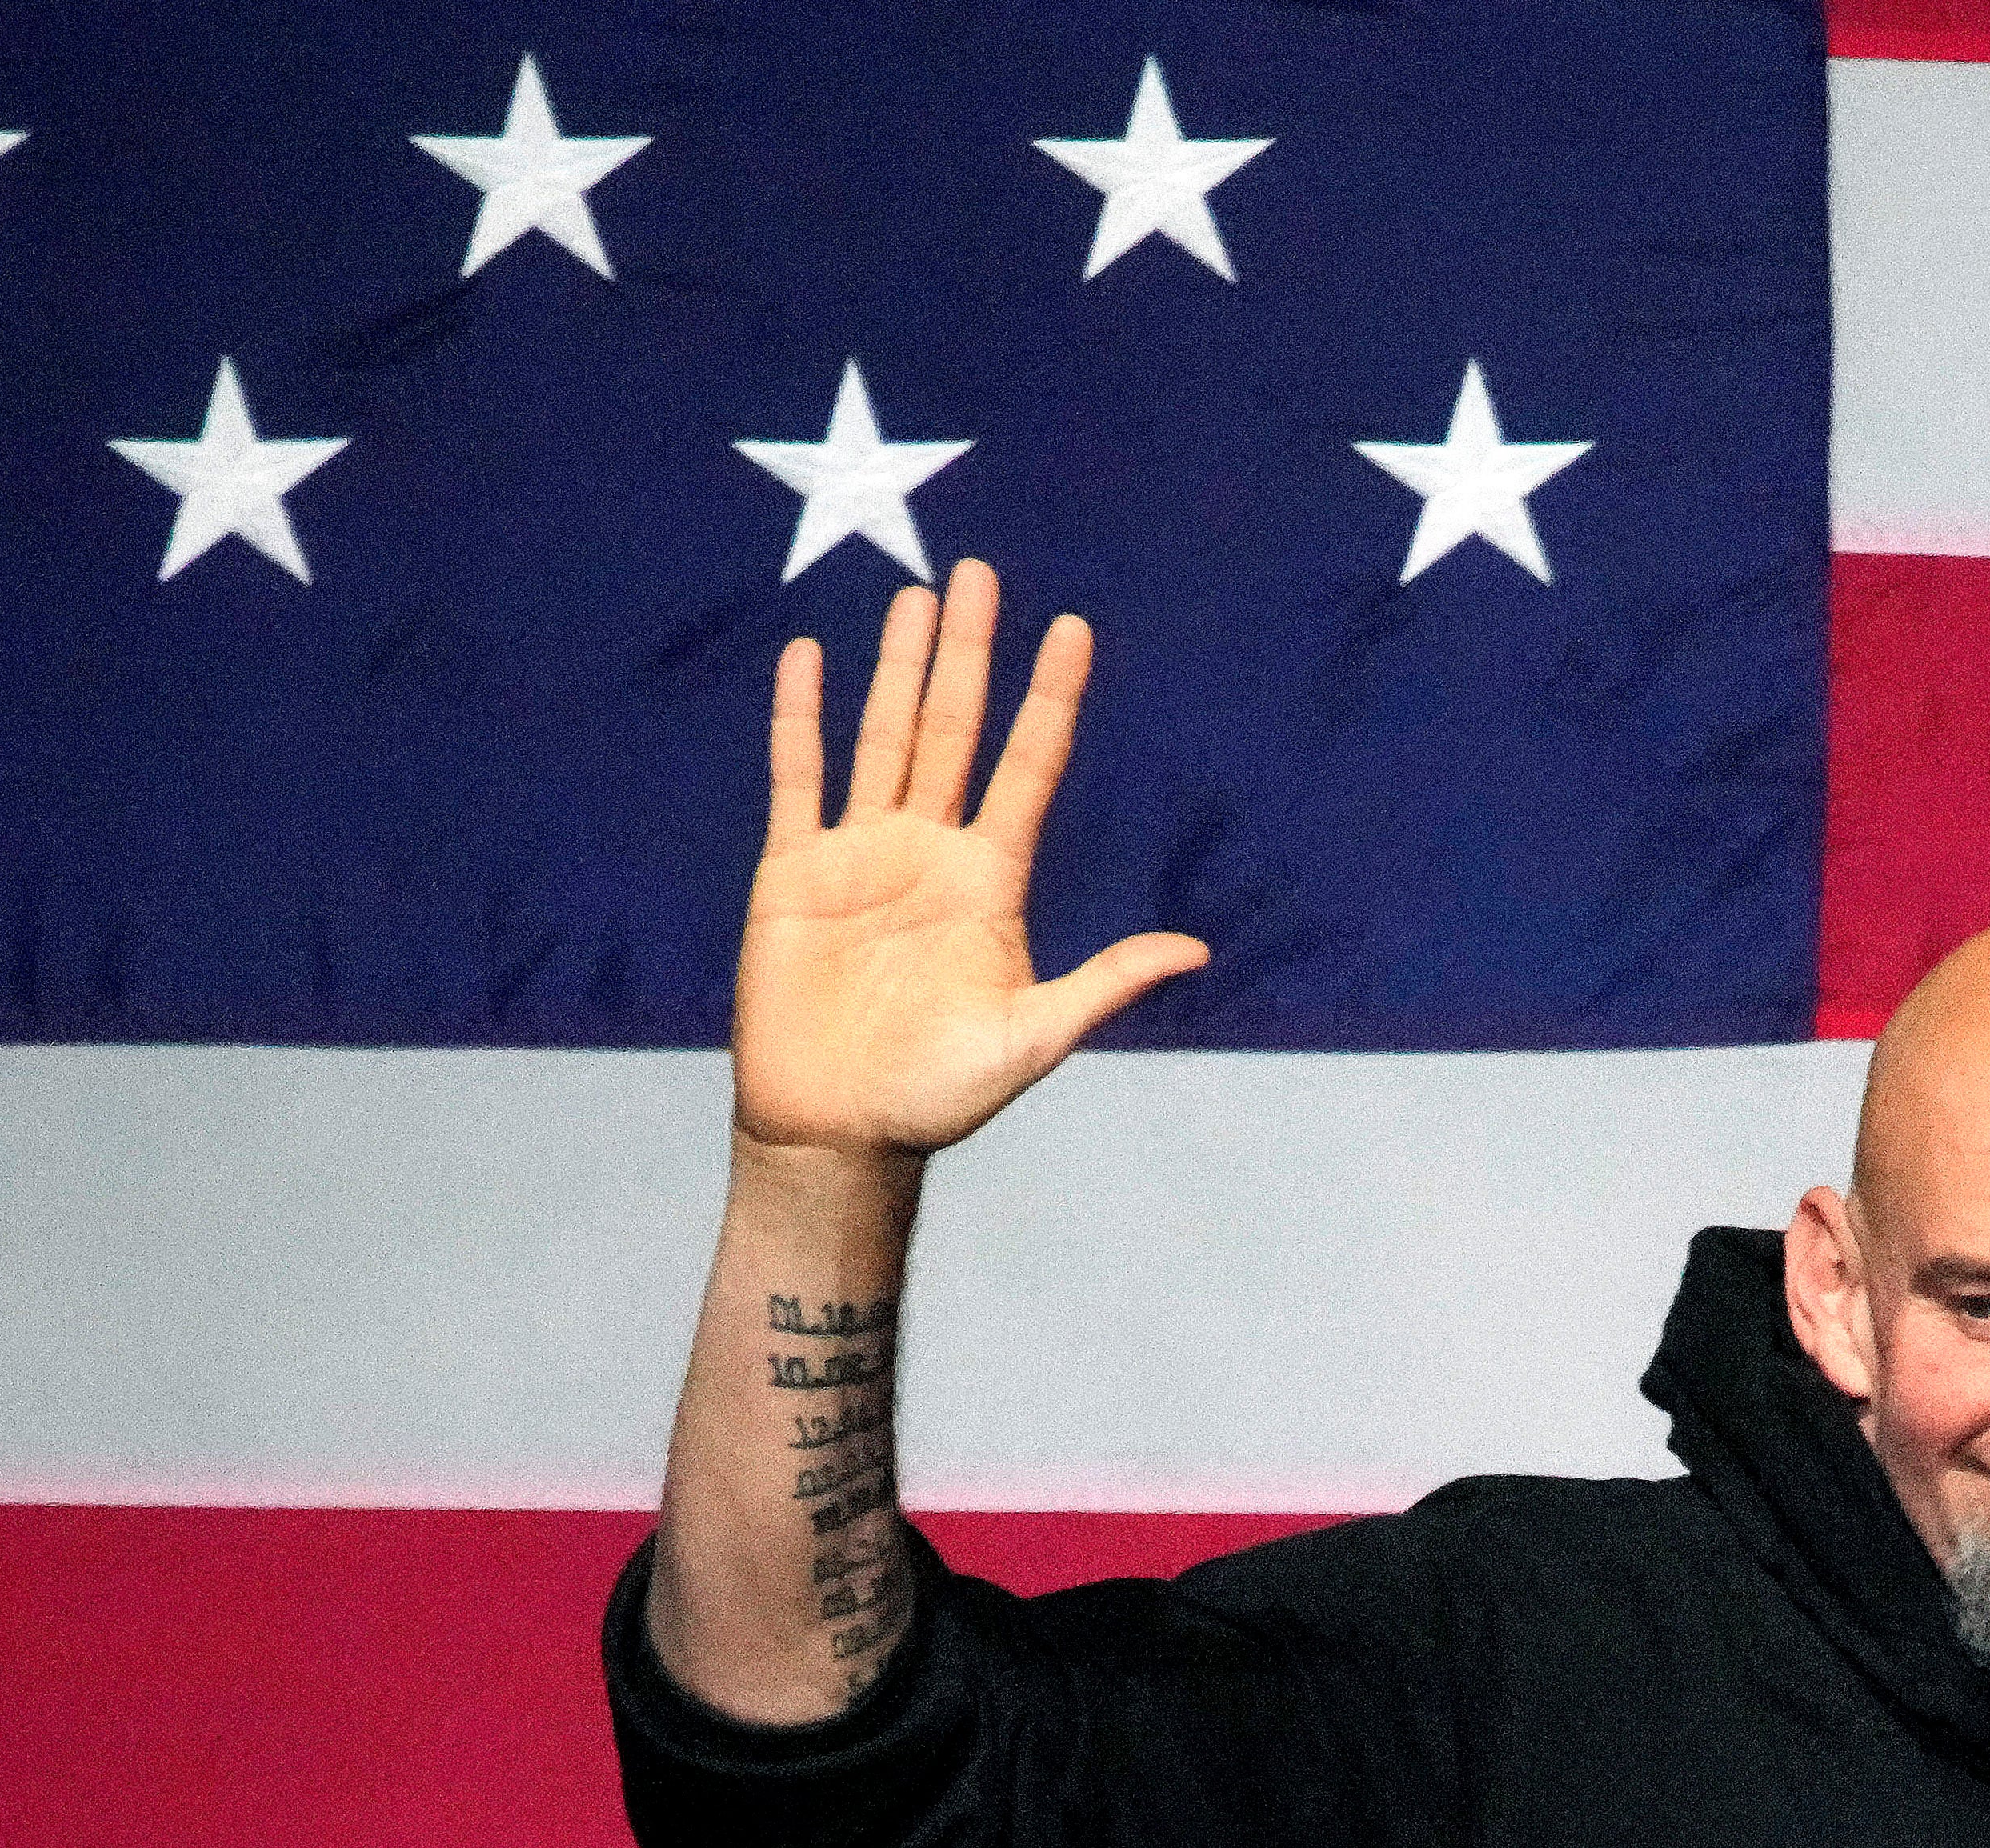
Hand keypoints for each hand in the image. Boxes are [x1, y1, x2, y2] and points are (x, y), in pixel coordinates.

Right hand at [733, 558, 1208, 1159]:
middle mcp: (928, 852)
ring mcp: (860, 855)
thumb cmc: (936, 1096)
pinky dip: (801, 718)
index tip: (1073, 630)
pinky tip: (811, 657)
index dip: (1049, 699)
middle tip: (982, 573)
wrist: (837, 1133)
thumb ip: (1104, 985)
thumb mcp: (1032, 1038)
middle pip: (955, 731)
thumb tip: (1196, 954)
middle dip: (970, 653)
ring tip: (918, 595)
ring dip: (899, 669)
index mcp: (990, 881)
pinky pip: (798, 779)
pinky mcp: (794, 872)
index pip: (1028, 767)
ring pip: (883, 737)